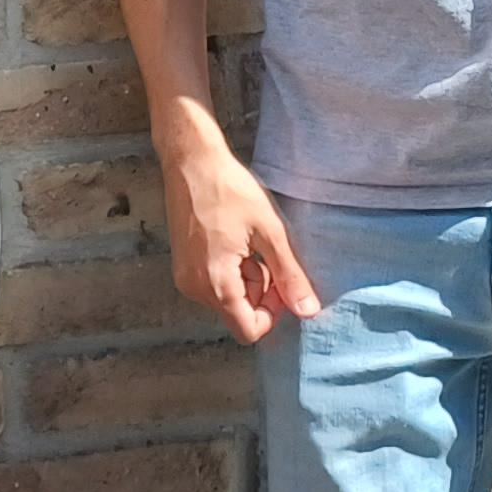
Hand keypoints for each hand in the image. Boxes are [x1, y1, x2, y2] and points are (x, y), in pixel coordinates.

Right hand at [161, 135, 322, 343]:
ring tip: (249, 242)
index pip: (248, 330)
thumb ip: (290, 276)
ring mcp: (185, 277)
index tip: (281, 283)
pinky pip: (213, 283)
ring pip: (227, 299)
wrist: (191, 161)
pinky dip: (230, 270)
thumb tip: (308, 311)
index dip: (272, 314)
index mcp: (217, 283)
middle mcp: (195, 287)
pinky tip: (234, 240)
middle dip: (260, 293)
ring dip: (246, 279)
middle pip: (238, 314)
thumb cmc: (229, 190)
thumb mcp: (270, 233)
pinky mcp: (183, 265)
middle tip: (266, 254)